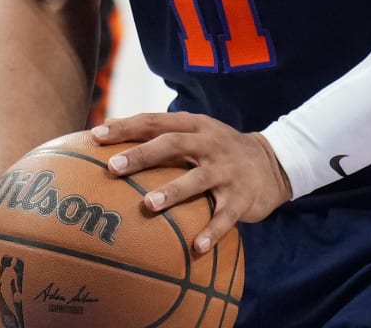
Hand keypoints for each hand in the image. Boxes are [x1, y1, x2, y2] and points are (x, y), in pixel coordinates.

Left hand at [91, 112, 291, 255]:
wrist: (273, 163)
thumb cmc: (219, 150)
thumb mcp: (197, 134)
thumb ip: (164, 137)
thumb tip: (113, 143)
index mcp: (194, 126)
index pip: (155, 122)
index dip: (126, 127)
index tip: (96, 135)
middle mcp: (209, 144)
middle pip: (172, 145)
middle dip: (142, 155)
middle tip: (113, 167)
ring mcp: (226, 171)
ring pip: (197, 179)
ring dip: (172, 192)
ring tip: (148, 205)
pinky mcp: (241, 198)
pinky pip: (224, 217)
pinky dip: (211, 232)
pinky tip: (196, 248)